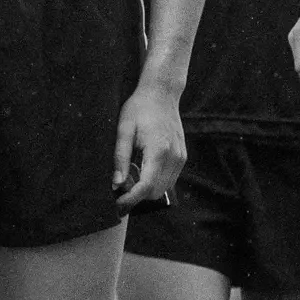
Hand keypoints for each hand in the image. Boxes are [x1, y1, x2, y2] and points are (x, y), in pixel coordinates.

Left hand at [113, 81, 184, 210]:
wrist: (161, 94)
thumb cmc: (139, 109)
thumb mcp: (123, 130)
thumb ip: (120, 157)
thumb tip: (116, 183)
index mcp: (158, 151)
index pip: (146, 187)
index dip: (130, 199)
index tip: (117, 205)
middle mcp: (174, 158)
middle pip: (155, 191)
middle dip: (136, 194)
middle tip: (119, 184)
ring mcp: (180, 158)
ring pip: (164, 188)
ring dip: (146, 188)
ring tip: (129, 172)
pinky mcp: (182, 157)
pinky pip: (169, 178)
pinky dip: (154, 180)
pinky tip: (141, 166)